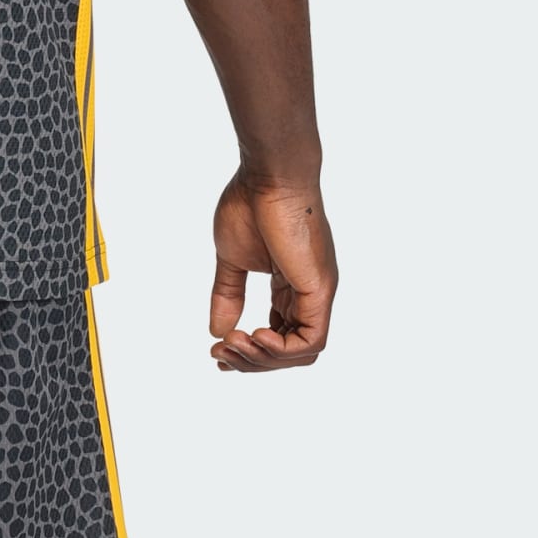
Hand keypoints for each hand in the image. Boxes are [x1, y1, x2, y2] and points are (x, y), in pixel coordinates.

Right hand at [208, 170, 336, 370]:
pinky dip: (281, 348)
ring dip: (263, 358)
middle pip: (290, 349)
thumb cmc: (250, 204)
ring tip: (232, 344)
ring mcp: (317, 292)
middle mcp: (308, 293)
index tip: (218, 350)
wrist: (268, 176)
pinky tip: (254, 335)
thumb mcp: (232, 258)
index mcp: (290, 285)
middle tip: (219, 354)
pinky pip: (311, 340)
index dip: (251, 350)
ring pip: (302, 351)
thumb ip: (228, 294)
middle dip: (253, 360)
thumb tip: (217, 331)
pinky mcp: (319, 289)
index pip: (279, 333)